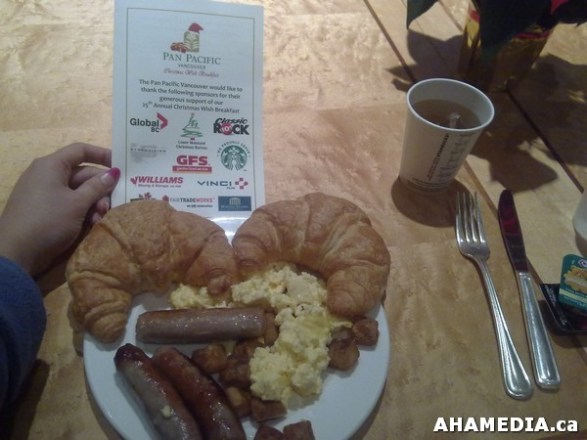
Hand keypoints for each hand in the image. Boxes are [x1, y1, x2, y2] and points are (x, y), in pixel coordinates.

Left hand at [0, 143, 119, 275]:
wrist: (16, 253)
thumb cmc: (48, 221)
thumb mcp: (77, 203)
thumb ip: (97, 186)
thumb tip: (114, 172)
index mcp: (52, 166)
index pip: (80, 150)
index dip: (102, 155)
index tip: (121, 166)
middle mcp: (47, 174)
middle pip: (82, 174)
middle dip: (100, 189)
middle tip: (113, 204)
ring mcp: (44, 192)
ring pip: (78, 191)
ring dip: (93, 203)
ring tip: (100, 218)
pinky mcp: (44, 209)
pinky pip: (68, 203)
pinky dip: (82, 211)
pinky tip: (91, 224)